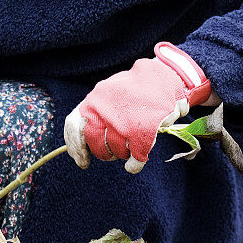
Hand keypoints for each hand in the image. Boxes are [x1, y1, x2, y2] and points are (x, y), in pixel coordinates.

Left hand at [64, 42, 210, 173]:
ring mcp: (124, 121)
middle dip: (102, 153)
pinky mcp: (143, 131)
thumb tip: (78, 139)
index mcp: (96, 99)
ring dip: (121, 155)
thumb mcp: (110, 93)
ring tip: (129, 149)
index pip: (74, 126)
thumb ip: (95, 112)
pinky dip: (134, 165)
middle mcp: (106, 110)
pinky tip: (134, 164)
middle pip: (95, 143)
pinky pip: (134, 157)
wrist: (169, 77)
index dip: (75, 147)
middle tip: (111, 154)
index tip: (81, 159)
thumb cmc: (138, 88)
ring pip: (115, 151)